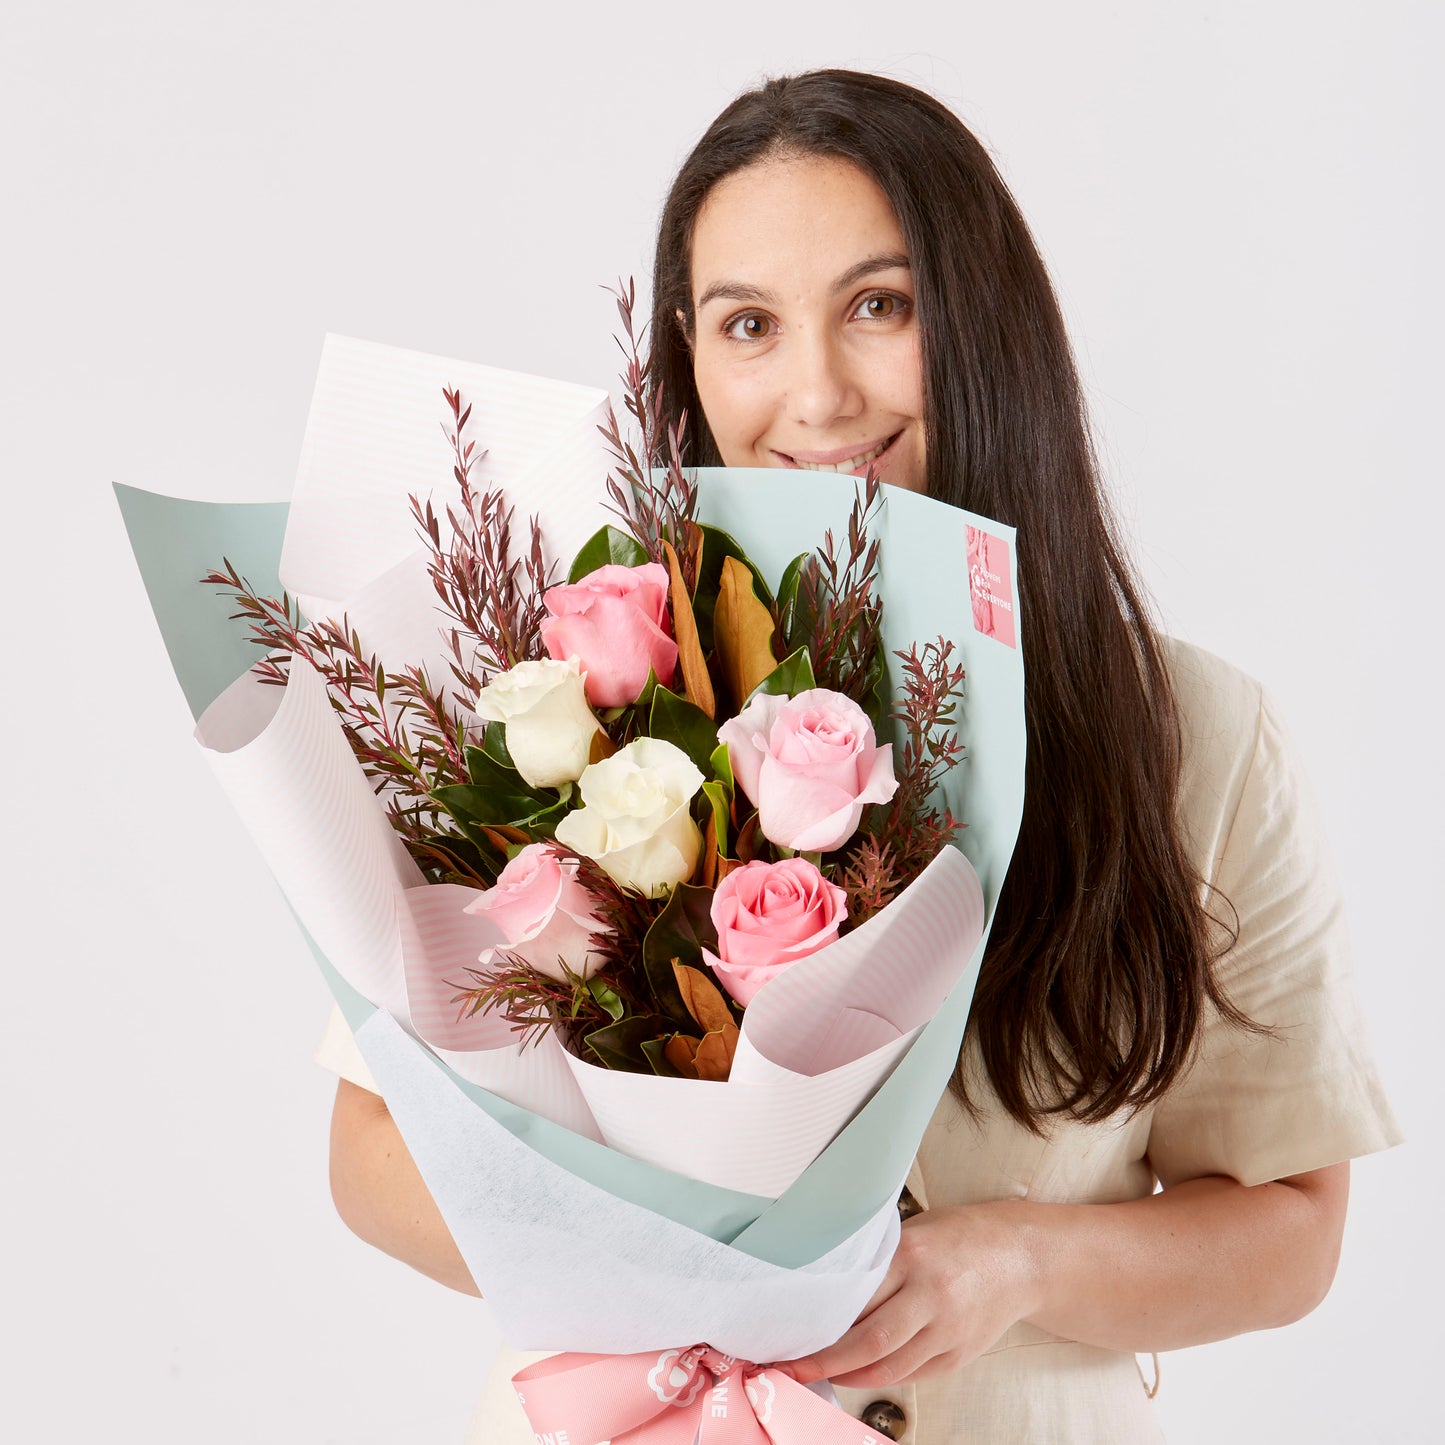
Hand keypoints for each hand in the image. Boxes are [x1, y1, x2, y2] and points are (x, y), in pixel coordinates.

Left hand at [776, 1202, 1040, 1389]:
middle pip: (869, 1339)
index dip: (820, 1317)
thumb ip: (880, 1258)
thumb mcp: (916, 1230)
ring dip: (848, 1375)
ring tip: (817, 1372)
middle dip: (825, 1359)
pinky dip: (879, 1376)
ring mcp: (948, 1330)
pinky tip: (857, 1373)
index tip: (790, 1327)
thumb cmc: (962, 1236)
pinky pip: (912, 1374)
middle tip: (791, 1366)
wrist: (1022, 1257)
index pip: (857, 1294)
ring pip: (889, 1365)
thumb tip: (829, 1285)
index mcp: (914, 1255)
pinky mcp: (960, 1354)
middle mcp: (932, 1295)